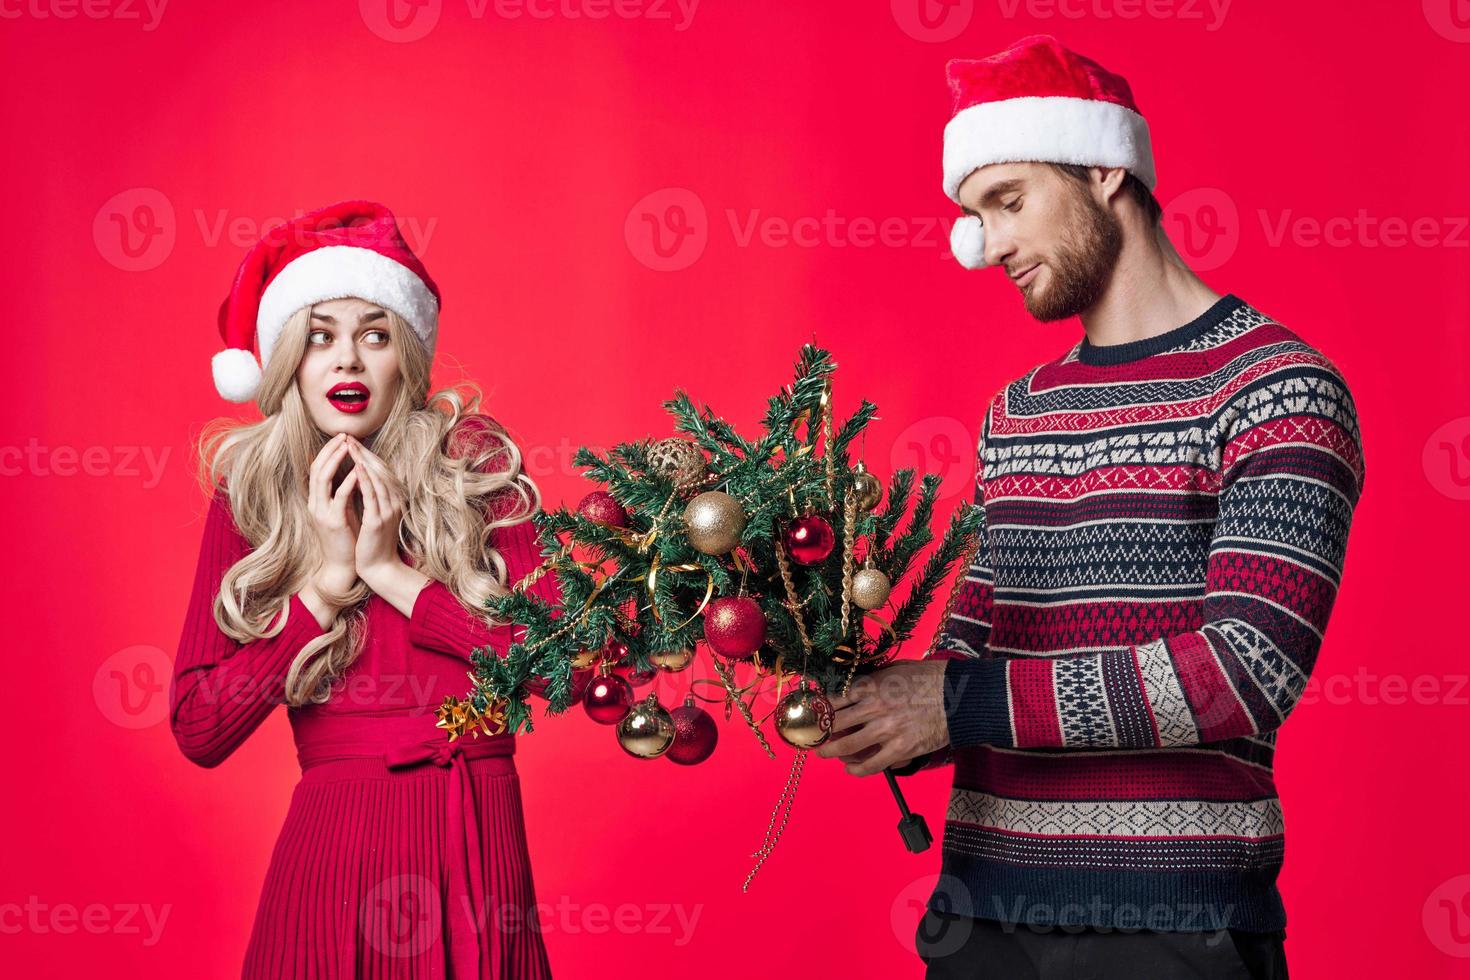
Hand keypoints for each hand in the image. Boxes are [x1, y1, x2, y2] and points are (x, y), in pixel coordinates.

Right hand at [306, 433, 360, 594]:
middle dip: (330, 450)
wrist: (343, 566)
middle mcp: (315, 504)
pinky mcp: (333, 522)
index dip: (328, 451)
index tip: (341, 437)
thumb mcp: (342, 511)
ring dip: (335, 461)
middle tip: (343, 435)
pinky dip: (346, 483)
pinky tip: (356, 473)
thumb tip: (352, 472)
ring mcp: (322, 513)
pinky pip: (338, 498)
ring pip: (323, 480)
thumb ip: (342, 493)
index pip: (318, 468)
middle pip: (317, 469)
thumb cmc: (347, 538)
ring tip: (347, 447)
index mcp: (317, 500)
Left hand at [344, 436, 407, 584]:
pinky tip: (358, 468)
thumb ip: (373, 498)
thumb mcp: (375, 516)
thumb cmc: (374, 544)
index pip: (380, 472)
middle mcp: (393, 503)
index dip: (367, 455)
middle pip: (380, 471)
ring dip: (363, 461)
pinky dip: (365, 480)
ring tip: (351, 446)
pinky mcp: (378, 521)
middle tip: (349, 437)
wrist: (379, 569)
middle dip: (363, 453)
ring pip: (377, 479)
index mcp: (392, 501)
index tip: (352, 443)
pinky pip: (372, 496)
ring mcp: (387, 511)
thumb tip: (361, 480)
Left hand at [815, 660, 949, 776]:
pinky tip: (851, 769)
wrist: (960, 696)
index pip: (835, 698)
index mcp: (872, 685)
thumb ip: (874, 678)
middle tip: (813, 737)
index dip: (821, 708)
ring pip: (848, 745)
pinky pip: (873, 764)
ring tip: (824, 753)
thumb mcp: (896, 669)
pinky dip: (858, 770)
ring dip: (831, 751)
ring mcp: (887, 729)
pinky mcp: (902, 748)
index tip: (814, 714)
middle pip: (836, 723)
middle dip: (820, 731)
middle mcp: (874, 707)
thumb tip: (854, 686)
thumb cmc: (930, 678)